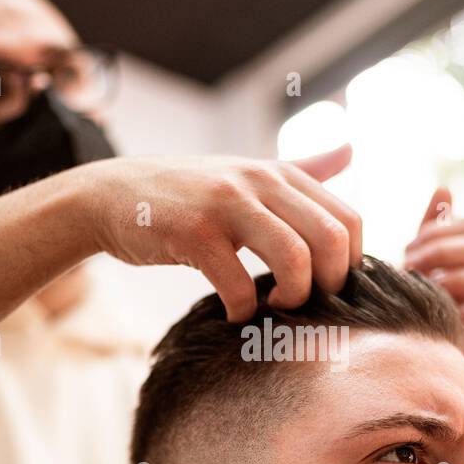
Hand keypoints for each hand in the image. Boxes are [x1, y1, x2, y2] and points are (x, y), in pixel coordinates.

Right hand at [78, 145, 361, 321]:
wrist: (111, 195)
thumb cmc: (188, 194)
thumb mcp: (248, 174)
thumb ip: (302, 169)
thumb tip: (352, 149)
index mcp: (281, 174)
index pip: (350, 222)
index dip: (349, 267)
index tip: (325, 290)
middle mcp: (261, 182)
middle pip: (332, 240)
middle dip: (328, 286)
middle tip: (304, 305)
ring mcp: (227, 205)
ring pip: (294, 259)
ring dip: (292, 299)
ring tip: (273, 309)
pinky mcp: (195, 232)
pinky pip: (240, 284)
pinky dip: (243, 310)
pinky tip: (233, 313)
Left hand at [404, 188, 463, 387]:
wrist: (439, 381)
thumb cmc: (430, 323)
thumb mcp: (424, 277)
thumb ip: (431, 238)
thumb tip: (443, 189)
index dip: (439, 232)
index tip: (409, 248)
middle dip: (444, 253)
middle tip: (411, 267)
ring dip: (458, 281)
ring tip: (430, 292)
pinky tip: (452, 318)